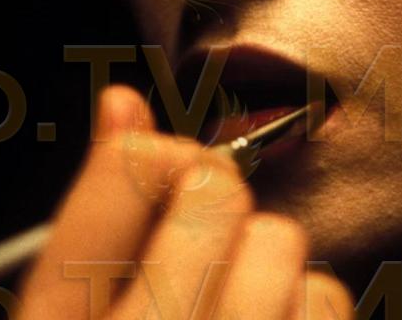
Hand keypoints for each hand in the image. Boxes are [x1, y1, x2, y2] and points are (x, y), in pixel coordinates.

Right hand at [16, 85, 354, 319]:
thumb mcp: (74, 300)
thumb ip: (93, 214)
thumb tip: (122, 102)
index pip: (121, 179)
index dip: (143, 150)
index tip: (155, 158)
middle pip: (213, 193)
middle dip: (209, 195)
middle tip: (198, 227)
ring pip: (280, 240)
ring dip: (261, 256)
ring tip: (232, 295)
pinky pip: (326, 297)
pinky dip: (305, 302)